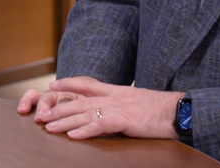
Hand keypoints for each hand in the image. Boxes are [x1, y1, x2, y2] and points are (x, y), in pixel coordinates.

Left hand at [28, 76, 184, 139]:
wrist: (177, 110)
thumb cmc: (160, 109)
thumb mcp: (137, 101)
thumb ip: (122, 103)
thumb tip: (112, 111)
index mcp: (116, 91)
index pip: (87, 84)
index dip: (69, 84)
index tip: (53, 84)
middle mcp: (113, 97)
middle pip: (79, 102)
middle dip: (59, 108)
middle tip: (41, 114)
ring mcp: (118, 108)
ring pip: (85, 114)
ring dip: (64, 121)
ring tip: (48, 127)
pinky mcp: (124, 120)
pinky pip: (100, 126)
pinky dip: (85, 130)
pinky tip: (72, 136)